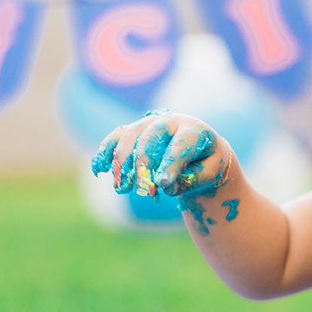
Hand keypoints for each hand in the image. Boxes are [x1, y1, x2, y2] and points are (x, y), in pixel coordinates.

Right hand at [92, 112, 233, 198]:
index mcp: (192, 130)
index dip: (170, 164)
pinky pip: (115, 137)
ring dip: (122, 163)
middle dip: (143, 165)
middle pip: (150, 138)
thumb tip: (168, 187)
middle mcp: (168, 122)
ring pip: (130, 136)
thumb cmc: (206, 161)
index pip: (180, 145)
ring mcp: (148, 124)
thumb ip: (194, 179)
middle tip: (141, 190)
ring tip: (121, 188)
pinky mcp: (133, 131)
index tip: (162, 184)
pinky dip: (105, 151)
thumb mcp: (211, 171)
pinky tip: (99, 169)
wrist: (200, 147)